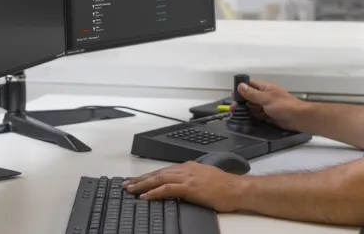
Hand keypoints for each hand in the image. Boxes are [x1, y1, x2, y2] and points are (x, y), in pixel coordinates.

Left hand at [122, 162, 244, 212]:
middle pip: (158, 173)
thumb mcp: (205, 180)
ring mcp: (187, 177)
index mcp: (189, 167)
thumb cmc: (225, 188)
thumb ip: (192, 182)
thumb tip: (182, 189)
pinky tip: (145, 196)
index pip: (164, 171)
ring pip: (159, 178)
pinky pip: (167, 188)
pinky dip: (154, 192)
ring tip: (131, 190)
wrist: (237, 189)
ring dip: (143, 184)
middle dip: (141, 179)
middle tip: (127, 184)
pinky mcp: (189, 187)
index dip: (149, 176)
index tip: (138, 181)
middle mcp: (186, 169)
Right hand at [232, 79, 307, 131]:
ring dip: (246, 110)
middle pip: (249, 97)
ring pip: (252, 106)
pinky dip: (252, 116)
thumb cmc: (283, 105)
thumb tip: (240, 86)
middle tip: (233, 108)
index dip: (241, 88)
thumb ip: (252, 93)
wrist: (298, 118)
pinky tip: (245, 119)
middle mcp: (265, 95)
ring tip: (236, 114)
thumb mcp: (265, 98)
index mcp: (265, 87)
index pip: (250, 84)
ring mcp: (267, 105)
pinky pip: (257, 114)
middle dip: (241, 102)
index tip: (232, 95)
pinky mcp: (268, 115)